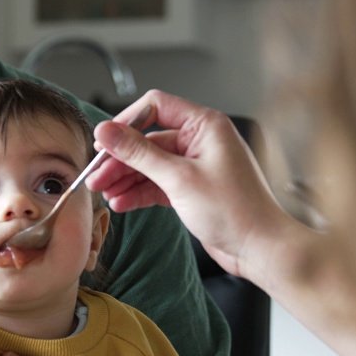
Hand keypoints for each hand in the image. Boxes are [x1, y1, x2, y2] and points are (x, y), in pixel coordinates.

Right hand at [87, 90, 289, 278]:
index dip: (126, 122)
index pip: (156, 106)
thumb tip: (107, 132)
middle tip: (96, 175)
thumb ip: (139, 154)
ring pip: (150, 164)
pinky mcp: (191, 189)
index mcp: (205, 125)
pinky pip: (157, 183)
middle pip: (148, 139)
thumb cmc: (236, 211)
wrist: (260, 248)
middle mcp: (200, 141)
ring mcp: (195, 166)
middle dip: (120, 158)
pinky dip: (139, 192)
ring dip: (125, 177)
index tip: (104, 142)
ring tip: (103, 193)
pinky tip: (121, 203)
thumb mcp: (179, 179)